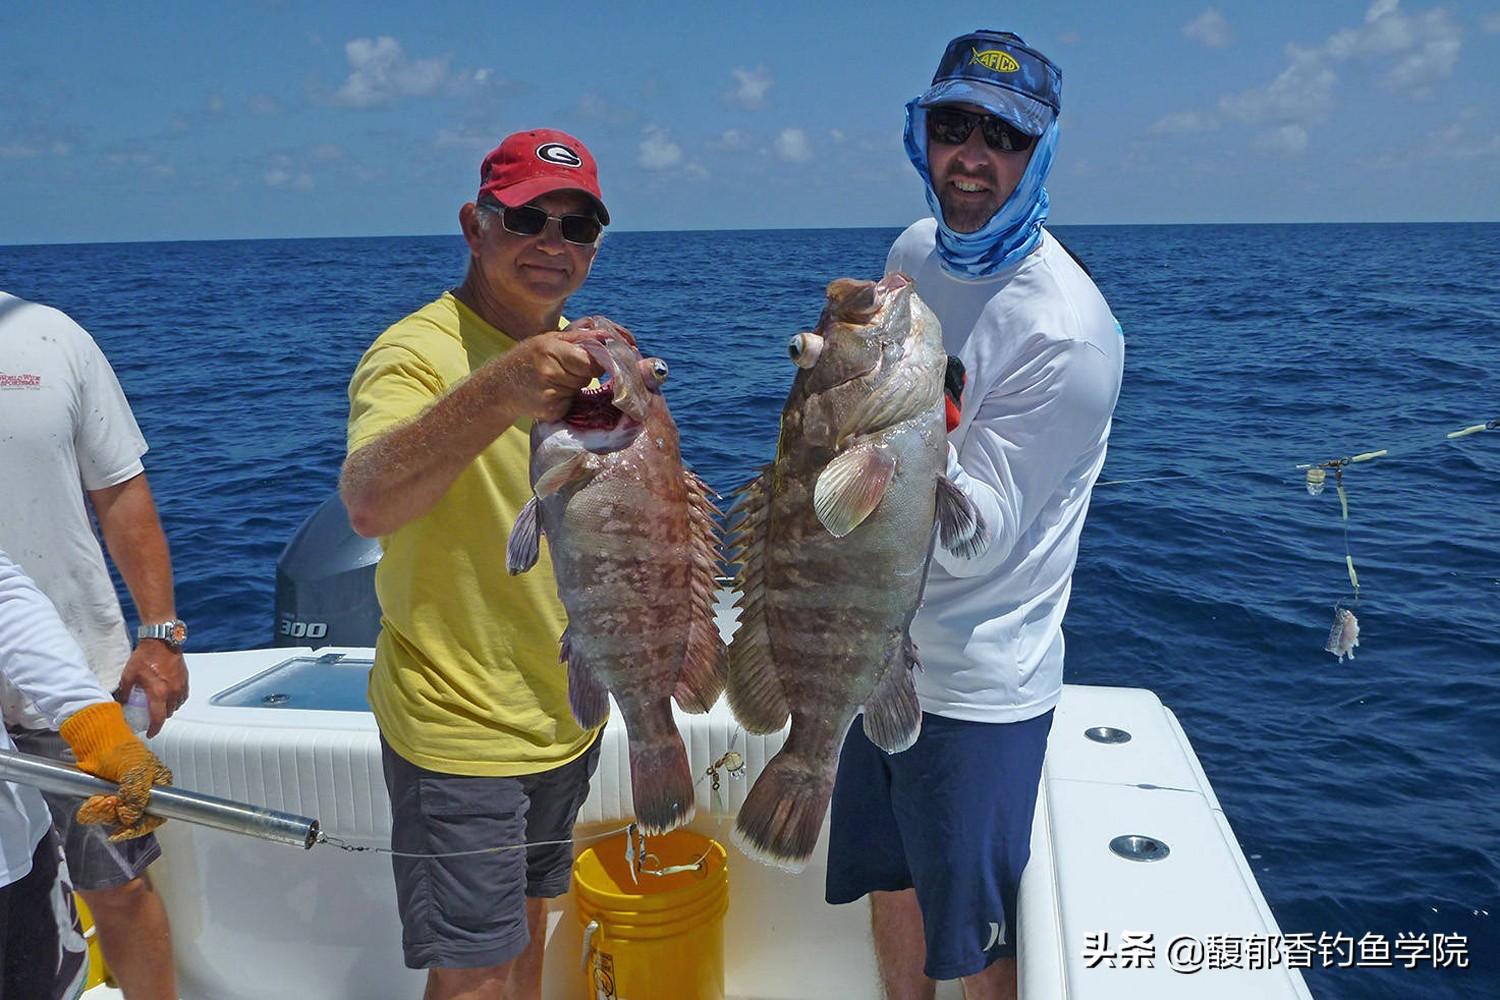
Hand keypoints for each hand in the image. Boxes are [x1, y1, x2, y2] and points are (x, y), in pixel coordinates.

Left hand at [59, 702, 172, 841]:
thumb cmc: (120, 750)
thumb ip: (136, 797)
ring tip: (97, 797)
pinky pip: (98, 814)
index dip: (141, 826)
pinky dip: (92, 809)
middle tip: (107, 802)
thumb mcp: (135, 771)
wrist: (94, 741)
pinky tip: (92, 798)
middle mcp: (142, 794)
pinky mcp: (105, 797)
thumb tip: (130, 819)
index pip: (156, 816)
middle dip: (115, 816)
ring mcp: (122, 797)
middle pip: (131, 821)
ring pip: (112, 819)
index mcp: (158, 786)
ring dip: (102, 811)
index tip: (123, 830)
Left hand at [116, 639, 188, 737]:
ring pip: (176, 706)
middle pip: (167, 714)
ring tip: (159, 705)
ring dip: (168, 708)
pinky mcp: (185, 679)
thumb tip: (122, 702)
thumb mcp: (129, 674)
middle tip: (151, 716)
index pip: (158, 718)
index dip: (154, 729)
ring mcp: (180, 686)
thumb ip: (125, 691)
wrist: (162, 640)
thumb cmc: (146, 656)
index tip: (150, 734)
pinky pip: (182, 696)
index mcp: (158, 692)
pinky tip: (169, 696)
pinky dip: (176, 700)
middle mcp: (172, 692)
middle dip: (159, 718)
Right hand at [498, 332, 604, 421]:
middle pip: (588, 376)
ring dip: (573, 386)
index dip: (594, 362)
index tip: (590, 361)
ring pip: (581, 390)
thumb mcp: (549, 339)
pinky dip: (566, 400)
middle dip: (582, 373)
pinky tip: (550, 394)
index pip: (591, 361)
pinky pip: (572, 404)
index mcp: (551, 350)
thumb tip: (609, 337)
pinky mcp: (551, 411)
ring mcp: (550, 394)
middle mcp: (550, 372)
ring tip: (553, 381)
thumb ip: (579, 337)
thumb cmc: (528, 358)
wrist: (499, 386)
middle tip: (563, 369)